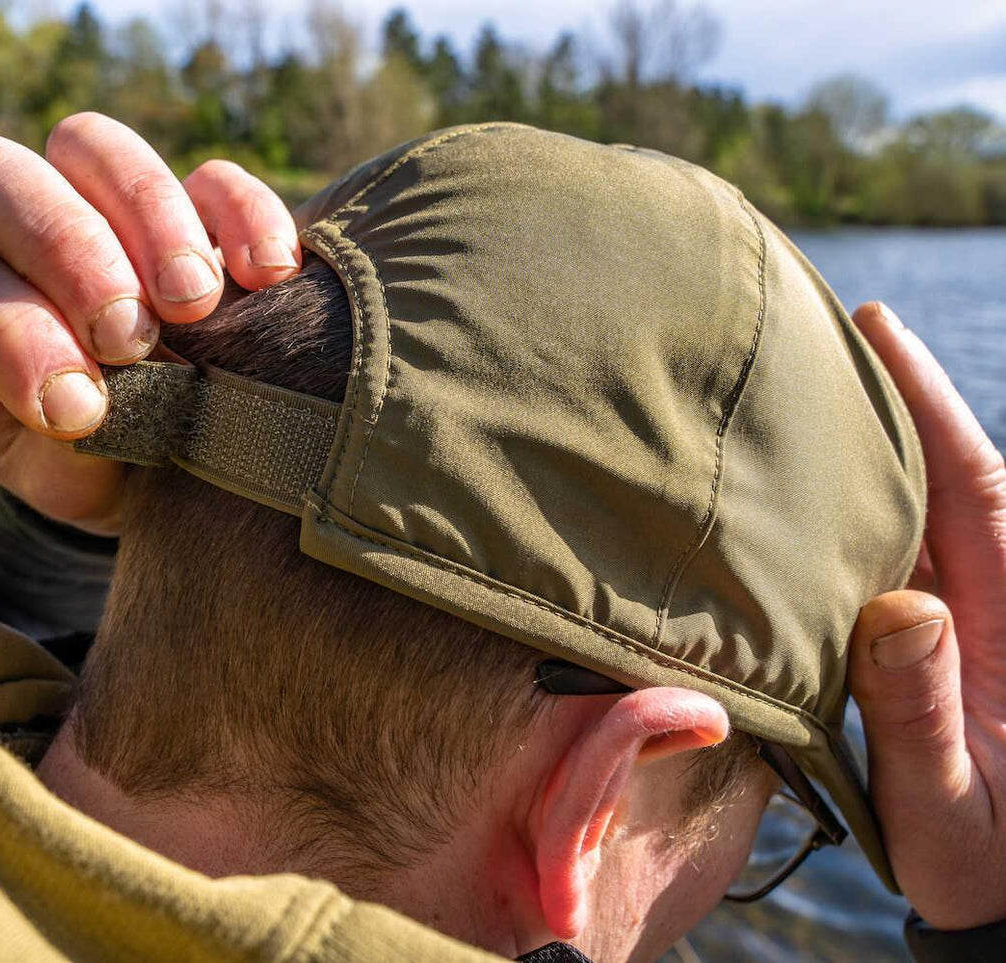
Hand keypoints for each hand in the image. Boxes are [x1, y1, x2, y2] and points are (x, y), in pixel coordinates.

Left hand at [0, 112, 300, 534]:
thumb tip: (100, 401)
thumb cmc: (93, 474)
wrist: (162, 479)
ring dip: (145, 213)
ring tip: (196, 303)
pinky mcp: (191, 214)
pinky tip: (268, 278)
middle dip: (68, 250)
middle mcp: (10, 239)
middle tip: (130, 338)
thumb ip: (62, 435)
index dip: (6, 331)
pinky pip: (212, 179)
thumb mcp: (59, 475)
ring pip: (89, 146)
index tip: (75, 413)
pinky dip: (241, 214)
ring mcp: (99, 213)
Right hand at [848, 301, 1005, 928]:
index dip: (926, 406)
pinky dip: (845, 518)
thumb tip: (901, 604)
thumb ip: (923, 715)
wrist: (1004, 901)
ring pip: (909, 513)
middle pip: (938, 478)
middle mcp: (982, 605)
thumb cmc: (986, 866)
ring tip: (788, 395)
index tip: (876, 330)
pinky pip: (887, 559)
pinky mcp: (924, 644)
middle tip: (810, 336)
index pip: (973, 488)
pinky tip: (792, 496)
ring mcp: (952, 621)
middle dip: (883, 404)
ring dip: (857, 456)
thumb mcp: (955, 810)